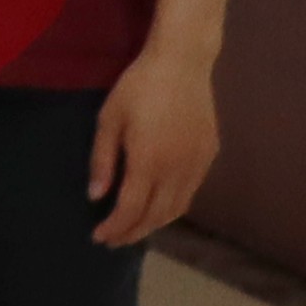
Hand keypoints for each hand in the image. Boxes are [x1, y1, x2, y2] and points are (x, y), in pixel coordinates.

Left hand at [92, 39, 225, 248]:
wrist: (182, 64)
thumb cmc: (137, 88)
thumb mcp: (108, 120)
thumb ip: (102, 161)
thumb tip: (96, 196)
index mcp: (149, 162)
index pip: (131, 209)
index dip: (115, 227)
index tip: (98, 238)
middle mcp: (177, 170)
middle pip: (156, 215)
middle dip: (133, 232)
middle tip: (113, 240)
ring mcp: (198, 164)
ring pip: (177, 208)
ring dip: (154, 224)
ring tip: (132, 229)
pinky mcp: (209, 156)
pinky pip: (190, 193)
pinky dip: (172, 207)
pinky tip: (157, 207)